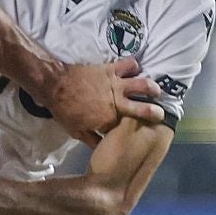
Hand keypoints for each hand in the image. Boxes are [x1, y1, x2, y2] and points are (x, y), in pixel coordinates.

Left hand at [27, 57, 164, 142]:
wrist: (54, 85)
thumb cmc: (64, 110)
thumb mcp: (76, 131)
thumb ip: (92, 140)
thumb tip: (102, 150)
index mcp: (109, 121)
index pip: (127, 128)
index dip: (133, 129)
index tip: (139, 130)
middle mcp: (117, 104)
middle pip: (143, 109)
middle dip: (155, 113)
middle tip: (161, 114)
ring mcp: (116, 85)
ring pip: (142, 84)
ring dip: (151, 87)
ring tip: (156, 90)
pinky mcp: (111, 69)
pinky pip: (129, 64)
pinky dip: (135, 65)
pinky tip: (136, 69)